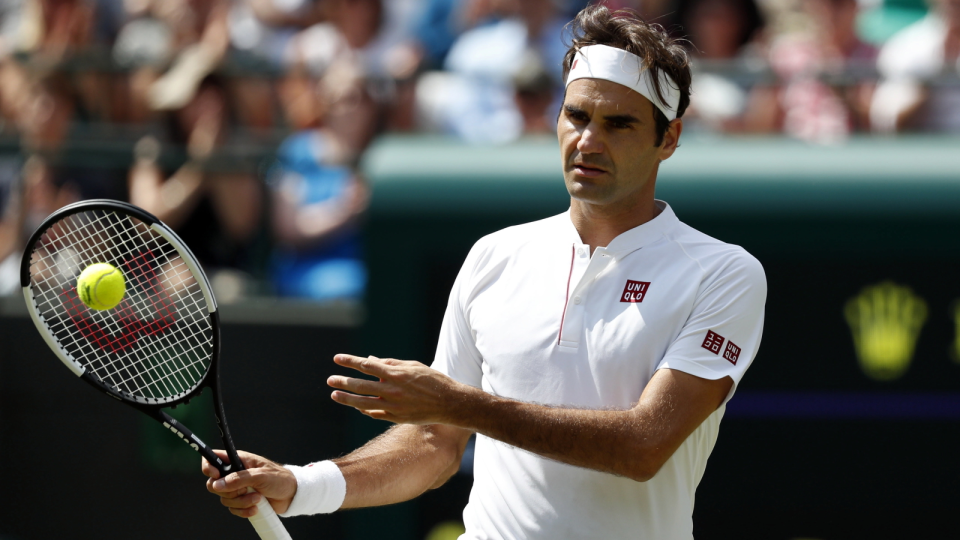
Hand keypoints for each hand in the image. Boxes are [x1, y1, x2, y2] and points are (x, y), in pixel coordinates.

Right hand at [202, 450, 296, 517]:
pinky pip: (233, 509)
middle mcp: (235, 474)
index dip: (209, 466)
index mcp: (239, 460)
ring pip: (224, 499)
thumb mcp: (260, 476)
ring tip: (258, 498)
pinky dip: (244, 510)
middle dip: (229, 491)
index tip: (215, 475)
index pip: (214, 458)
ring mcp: (237, 488)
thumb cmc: (279, 479)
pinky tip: (256, 508)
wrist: (291, 495)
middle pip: (214, 484)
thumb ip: (239, 479)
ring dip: (241, 502)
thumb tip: (217, 485)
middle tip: (244, 490)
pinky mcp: (242, 501)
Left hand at [328, 354, 473, 424]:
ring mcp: (393, 406)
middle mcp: (392, 390)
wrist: (449, 403)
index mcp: (396, 374)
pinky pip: (375, 414)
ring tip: (334, 395)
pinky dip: (365, 410)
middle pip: (361, 385)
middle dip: (343, 381)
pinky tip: (357, 407)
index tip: (337, 359)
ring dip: (347, 398)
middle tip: (330, 379)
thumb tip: (371, 360)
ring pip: (363, 403)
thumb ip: (390, 364)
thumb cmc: (432, 380)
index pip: (367, 366)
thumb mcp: (412, 366)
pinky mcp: (396, 418)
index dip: (350, 362)